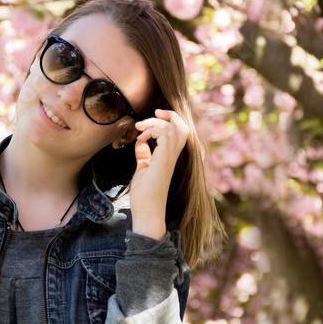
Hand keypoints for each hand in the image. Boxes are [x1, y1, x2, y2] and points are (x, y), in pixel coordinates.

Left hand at [128, 109, 189, 239]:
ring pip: (174, 128)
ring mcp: (170, 157)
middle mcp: (174, 155)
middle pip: (183, 126)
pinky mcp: (164, 160)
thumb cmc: (145, 194)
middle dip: (170, 114)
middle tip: (154, 112)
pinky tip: (140, 140)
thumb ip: (144, 154)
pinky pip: (165, 135)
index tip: (155, 115)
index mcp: (170, 156)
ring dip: (155, 122)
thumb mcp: (143, 168)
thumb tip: (141, 142)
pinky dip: (151, 131)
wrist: (147, 211)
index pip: (179, 131)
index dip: (171, 118)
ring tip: (140, 128)